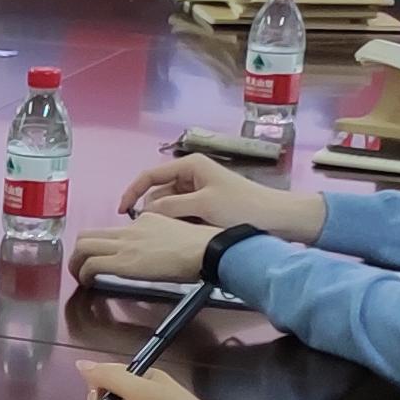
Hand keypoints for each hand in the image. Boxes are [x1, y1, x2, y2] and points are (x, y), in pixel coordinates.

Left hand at [69, 216, 209, 287]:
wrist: (206, 249)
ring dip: (75, 262)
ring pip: (83, 245)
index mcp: (145, 220)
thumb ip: (160, 236)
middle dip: (78, 251)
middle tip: (79, 264)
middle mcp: (130, 229)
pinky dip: (83, 273)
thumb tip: (155, 250)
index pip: (113, 230)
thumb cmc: (201, 246)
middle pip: (88, 234)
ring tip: (78, 275)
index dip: (102, 244)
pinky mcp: (124, 261)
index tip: (104, 255)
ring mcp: (125, 244)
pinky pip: (91, 264)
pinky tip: (88, 282)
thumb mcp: (176, 232)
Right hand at [116, 155, 321, 238]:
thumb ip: (169, 207)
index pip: (150, 175)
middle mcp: (192, 173)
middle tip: (144, 230)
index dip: (132, 192)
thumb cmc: (241, 206)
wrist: (278, 218)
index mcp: (189, 165)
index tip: (122, 212)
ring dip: (164, 217)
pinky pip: (182, 210)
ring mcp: (199, 188)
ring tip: (160, 234)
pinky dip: (176, 221)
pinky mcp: (206, 203)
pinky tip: (176, 234)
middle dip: (149, 208)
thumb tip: (144, 212)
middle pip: (158, 190)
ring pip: (169, 203)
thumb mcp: (202, 205)